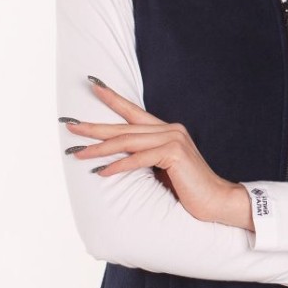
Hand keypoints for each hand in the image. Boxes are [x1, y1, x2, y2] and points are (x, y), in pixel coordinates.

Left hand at [66, 79, 248, 224]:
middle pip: (124, 127)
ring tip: (79, 153)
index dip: (112, 98)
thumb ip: (145, 157)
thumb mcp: (162, 169)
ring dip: (100, 148)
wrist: (217, 201)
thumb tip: (116, 156)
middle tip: (70, 126)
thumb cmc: (189, 189)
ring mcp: (174, 139)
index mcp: (168, 130)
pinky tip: (102, 171)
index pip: (134, 112)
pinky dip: (119, 165)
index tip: (92, 86)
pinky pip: (138, 159)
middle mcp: (171, 130)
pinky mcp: (174, 154)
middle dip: (94, 127)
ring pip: (127, 141)